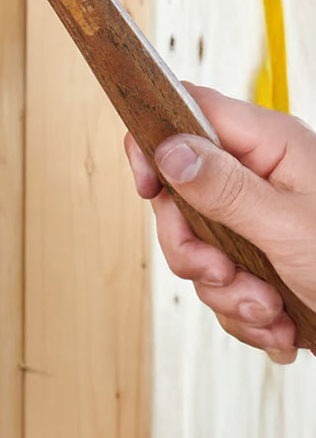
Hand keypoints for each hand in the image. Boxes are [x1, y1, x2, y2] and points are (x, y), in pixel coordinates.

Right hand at [124, 84, 315, 363]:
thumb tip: (168, 149)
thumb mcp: (289, 227)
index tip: (148, 189)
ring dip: (226, 291)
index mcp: (270, 146)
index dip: (155, 144)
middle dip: (193, 248)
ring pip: (196, 247)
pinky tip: (279, 323)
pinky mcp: (257, 260)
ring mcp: (256, 220)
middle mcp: (259, 176)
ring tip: (271, 309)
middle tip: (223, 272)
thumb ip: (223, 187)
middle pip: (179, 195)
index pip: (188, 114)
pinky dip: (242, 312)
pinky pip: (218, 282)